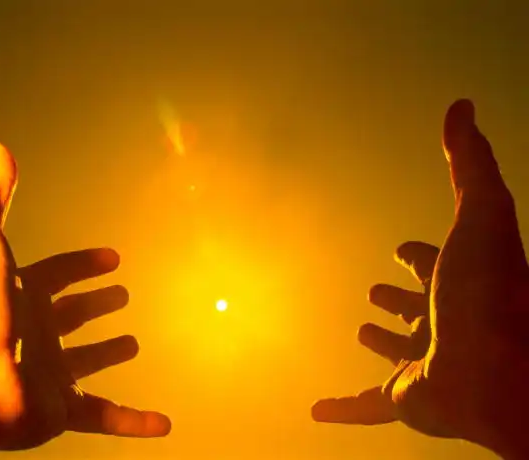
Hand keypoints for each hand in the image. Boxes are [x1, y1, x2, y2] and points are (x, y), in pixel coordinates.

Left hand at [0, 141, 169, 458]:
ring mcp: (44, 373)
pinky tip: (162, 424)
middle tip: (123, 297)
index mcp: (17, 293)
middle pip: (72, 317)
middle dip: (97, 306)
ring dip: (109, 356)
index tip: (113, 258)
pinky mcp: (56, 412)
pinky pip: (103, 417)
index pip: (58, 272)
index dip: (85, 263)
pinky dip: (133, 423)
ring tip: (135, 344)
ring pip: (86, 365)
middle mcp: (31, 333)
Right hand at [311, 100, 528, 457]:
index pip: (434, 264)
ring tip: (363, 328)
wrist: (502, 372)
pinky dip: (342, 410)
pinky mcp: (407, 399)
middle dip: (398, 300)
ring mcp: (426, 362)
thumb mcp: (482, 215)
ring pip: (398, 353)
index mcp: (461, 282)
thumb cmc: (494, 293)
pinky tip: (317, 411)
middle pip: (417, 309)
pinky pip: (367, 406)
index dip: (417, 255)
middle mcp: (447, 322)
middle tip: (375, 292)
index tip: (404, 250)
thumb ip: (470, 164)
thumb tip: (460, 107)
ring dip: (381, 342)